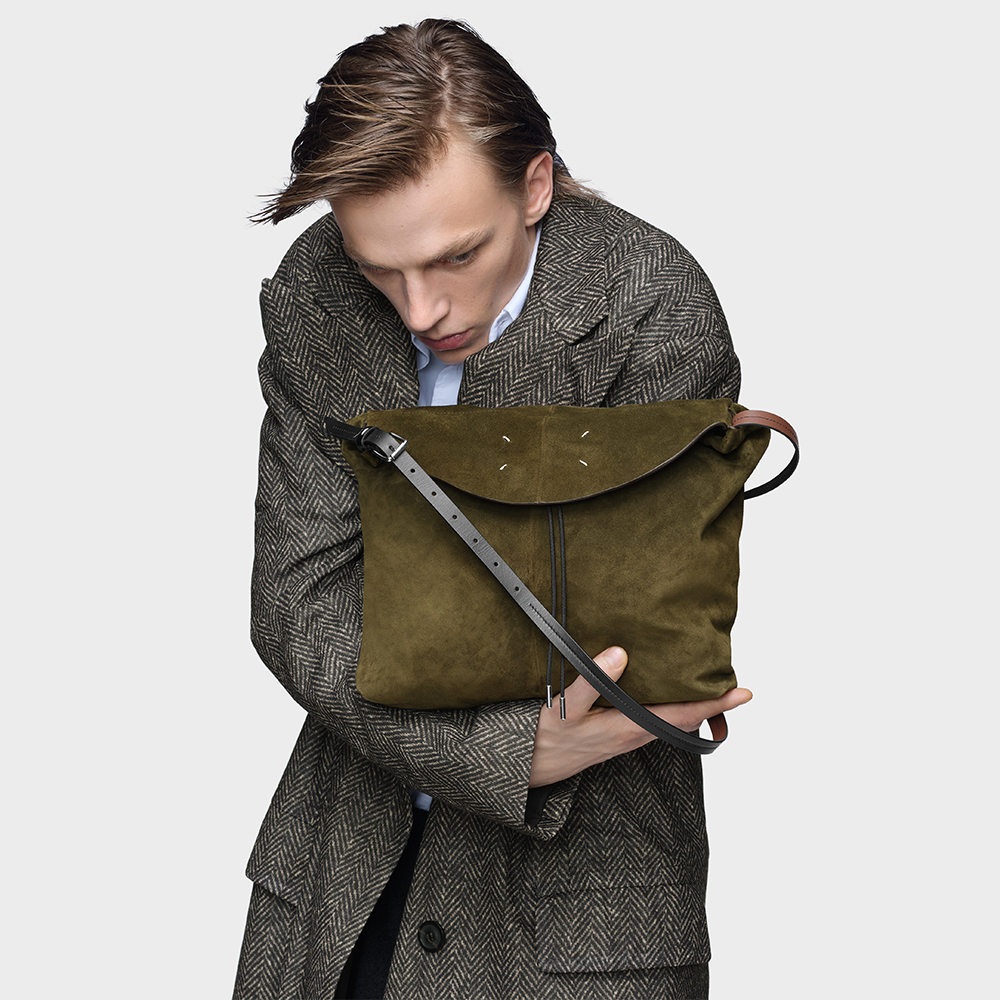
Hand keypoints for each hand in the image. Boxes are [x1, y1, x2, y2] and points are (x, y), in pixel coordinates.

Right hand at [527, 646, 752, 787]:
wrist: (530, 767)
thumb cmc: (546, 738)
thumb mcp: (563, 708)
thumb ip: (591, 681)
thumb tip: (619, 654)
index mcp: (629, 727)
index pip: (684, 714)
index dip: (715, 704)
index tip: (743, 693)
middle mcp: (636, 734)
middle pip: (687, 719)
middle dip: (714, 704)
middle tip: (737, 683)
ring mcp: (629, 736)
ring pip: (674, 721)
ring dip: (697, 706)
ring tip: (712, 686)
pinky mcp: (620, 734)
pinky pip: (659, 721)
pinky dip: (675, 708)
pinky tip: (671, 693)